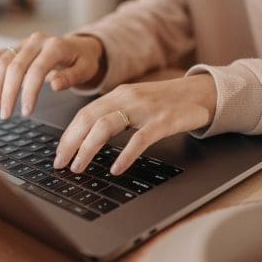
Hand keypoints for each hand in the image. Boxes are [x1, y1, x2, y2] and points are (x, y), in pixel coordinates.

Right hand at [0, 32, 104, 117]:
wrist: (79, 46)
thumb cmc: (83, 61)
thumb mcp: (85, 70)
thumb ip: (71, 77)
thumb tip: (55, 85)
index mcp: (55, 46)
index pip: (37, 70)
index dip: (29, 92)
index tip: (26, 112)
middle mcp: (37, 41)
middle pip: (15, 67)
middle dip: (8, 93)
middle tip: (5, 114)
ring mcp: (24, 42)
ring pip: (2, 61)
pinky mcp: (16, 47)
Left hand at [53, 74, 216, 174]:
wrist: (202, 93)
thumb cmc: (167, 103)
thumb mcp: (137, 103)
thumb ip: (115, 115)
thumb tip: (89, 140)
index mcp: (118, 94)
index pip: (84, 114)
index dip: (68, 135)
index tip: (58, 154)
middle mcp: (127, 98)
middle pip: (89, 119)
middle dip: (70, 143)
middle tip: (61, 164)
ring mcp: (145, 108)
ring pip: (106, 126)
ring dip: (88, 149)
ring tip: (79, 167)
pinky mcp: (164, 120)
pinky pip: (139, 139)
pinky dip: (125, 155)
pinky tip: (116, 169)